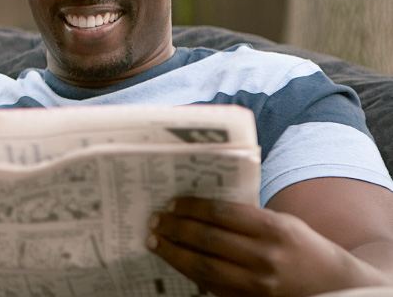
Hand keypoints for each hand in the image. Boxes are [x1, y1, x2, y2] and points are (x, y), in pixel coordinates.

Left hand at [146, 196, 389, 296]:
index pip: (221, 213)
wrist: (336, 287)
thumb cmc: (303, 247)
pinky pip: (211, 286)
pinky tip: (175, 261)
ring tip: (155, 241)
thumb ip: (247, 216)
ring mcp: (257, 284)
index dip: (192, 207)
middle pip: (207, 240)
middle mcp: (265, 257)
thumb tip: (200, 206)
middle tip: (155, 220)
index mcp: (274, 229)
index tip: (172, 203)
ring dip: (173, 252)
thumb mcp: (282, 222)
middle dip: (175, 228)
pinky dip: (189, 272)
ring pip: (203, 267)